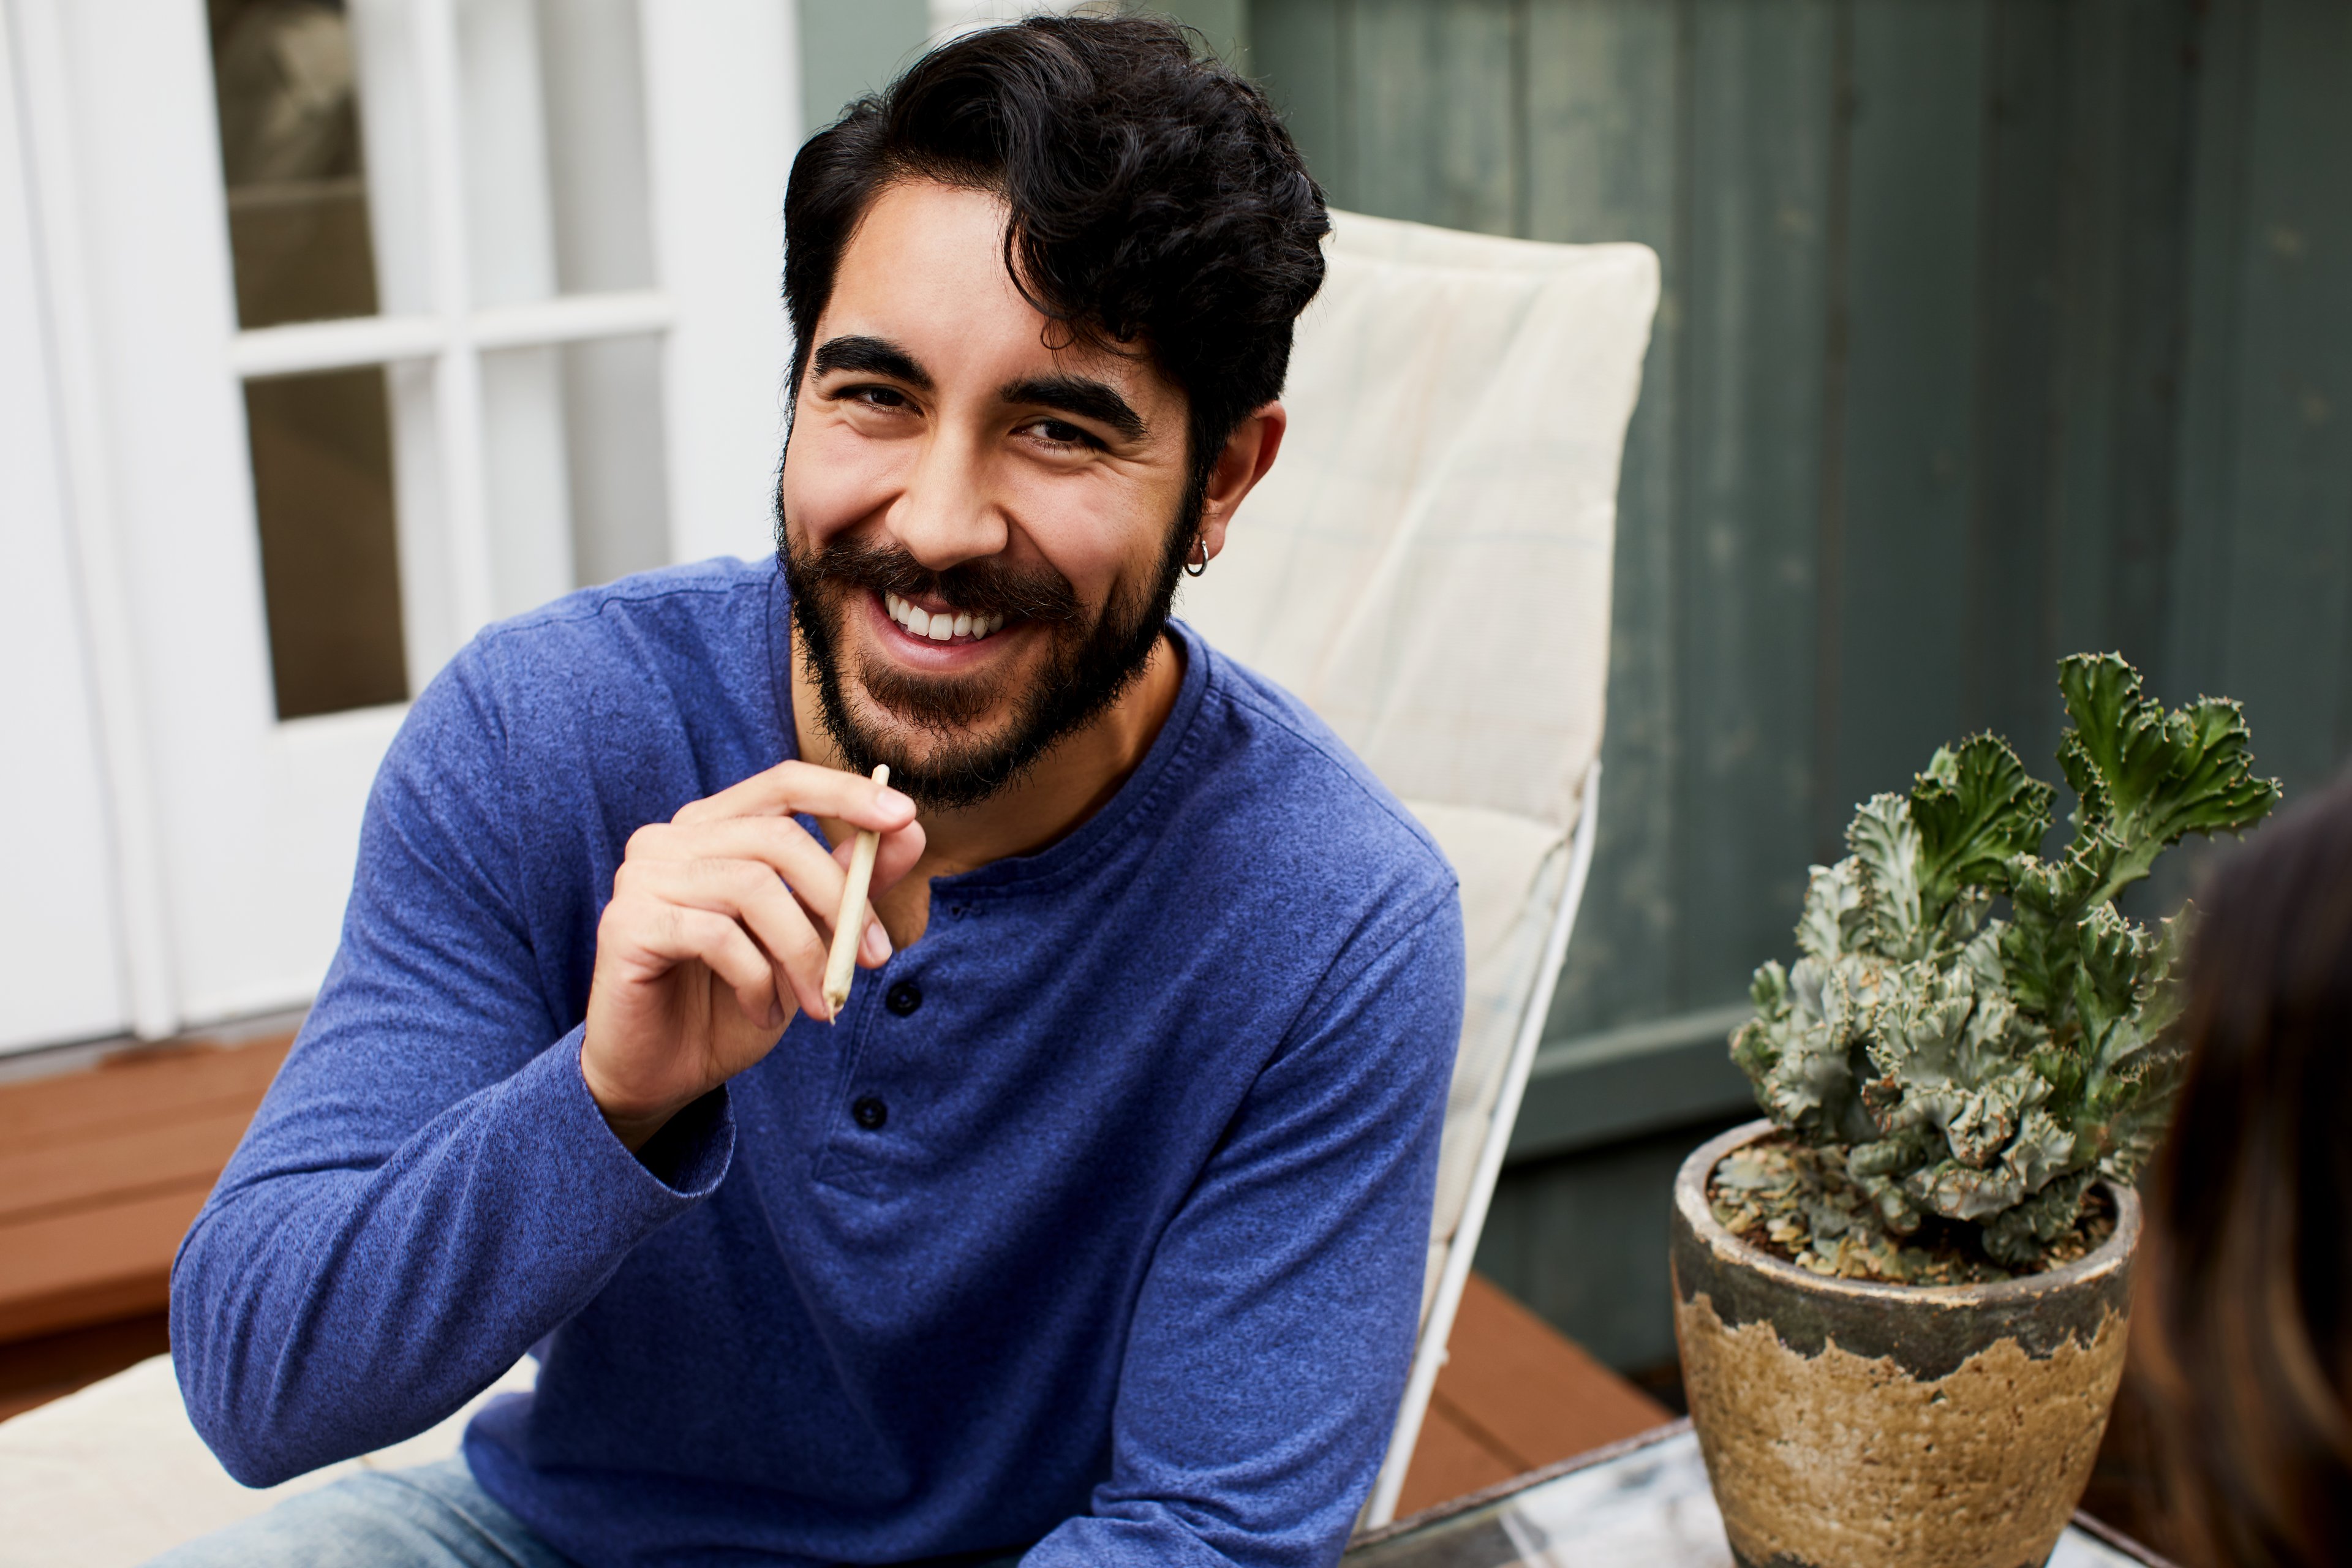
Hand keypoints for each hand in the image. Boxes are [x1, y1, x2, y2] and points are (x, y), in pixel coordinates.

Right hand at [582, 762, 922, 1149]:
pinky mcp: (626, 923)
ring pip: (753, 887)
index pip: (783, 783)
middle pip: (779, 838)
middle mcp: (670, 840)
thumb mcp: (806, 939)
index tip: (905, 815)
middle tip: (874, 959)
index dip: (845, 793)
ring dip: (804, 952)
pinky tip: (764, 1012)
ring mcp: (643, 877)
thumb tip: (910, 829)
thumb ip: (848, 883)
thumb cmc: (731, 1001)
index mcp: (713, 829)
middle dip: (841, 899)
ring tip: (819, 1002)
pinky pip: (718, 936)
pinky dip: (759, 980)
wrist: (660, 1073)